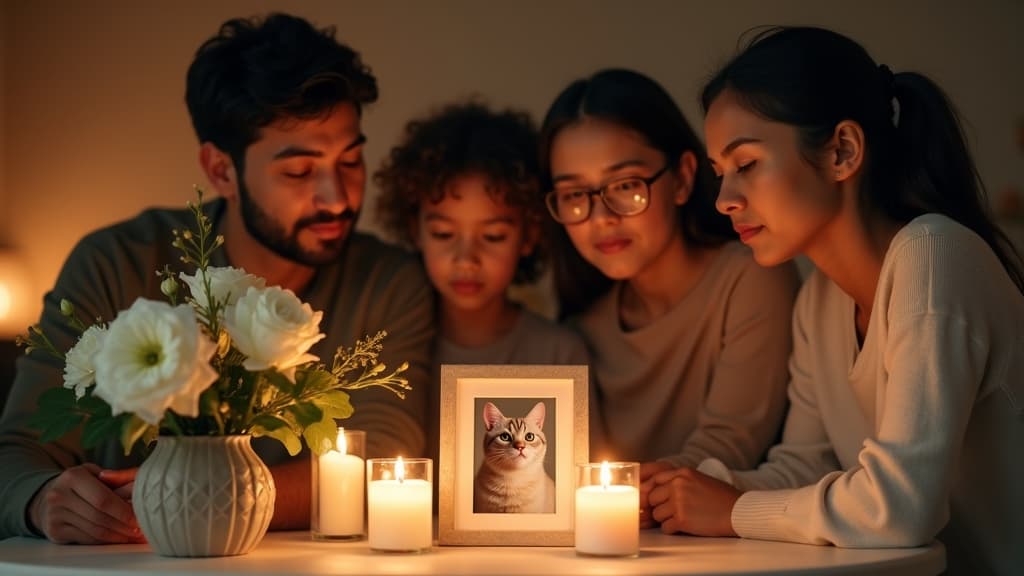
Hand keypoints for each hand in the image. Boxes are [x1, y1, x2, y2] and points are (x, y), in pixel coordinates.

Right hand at [28, 463, 143, 543]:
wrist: (48, 498)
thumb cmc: (80, 485)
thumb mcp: (94, 473)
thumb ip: (115, 479)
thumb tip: (138, 489)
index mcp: (72, 476)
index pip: (103, 498)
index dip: (123, 511)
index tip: (139, 517)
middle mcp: (59, 495)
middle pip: (99, 516)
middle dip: (123, 525)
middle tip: (139, 529)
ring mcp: (54, 514)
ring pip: (94, 530)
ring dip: (117, 535)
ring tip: (132, 535)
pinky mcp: (54, 531)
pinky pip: (86, 539)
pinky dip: (105, 541)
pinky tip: (117, 538)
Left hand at [648, 467, 740, 536]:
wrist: (738, 512)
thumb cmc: (721, 498)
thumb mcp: (699, 479)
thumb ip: (678, 481)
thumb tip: (656, 490)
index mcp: (682, 473)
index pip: (654, 479)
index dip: (653, 491)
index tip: (656, 499)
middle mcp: (678, 485)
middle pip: (652, 498)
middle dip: (660, 506)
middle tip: (673, 511)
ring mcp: (679, 502)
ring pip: (656, 514)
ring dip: (666, 519)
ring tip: (683, 518)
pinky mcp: (682, 519)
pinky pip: (665, 527)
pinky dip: (673, 529)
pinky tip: (686, 526)